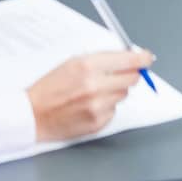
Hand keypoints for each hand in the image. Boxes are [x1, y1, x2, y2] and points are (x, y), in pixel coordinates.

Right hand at [27, 49, 153, 140]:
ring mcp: (97, 107)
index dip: (142, 58)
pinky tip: (90, 104)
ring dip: (116, 90)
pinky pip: (113, 110)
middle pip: (131, 78)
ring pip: (123, 94)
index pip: (127, 60)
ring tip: (96, 89)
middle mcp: (95, 86)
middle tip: (123, 71)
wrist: (34, 113)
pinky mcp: (98, 123)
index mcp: (88, 65)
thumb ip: (101, 59)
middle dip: (130, 73)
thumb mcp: (73, 62)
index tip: (148, 57)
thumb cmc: (51, 85)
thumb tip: (126, 57)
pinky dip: (107, 105)